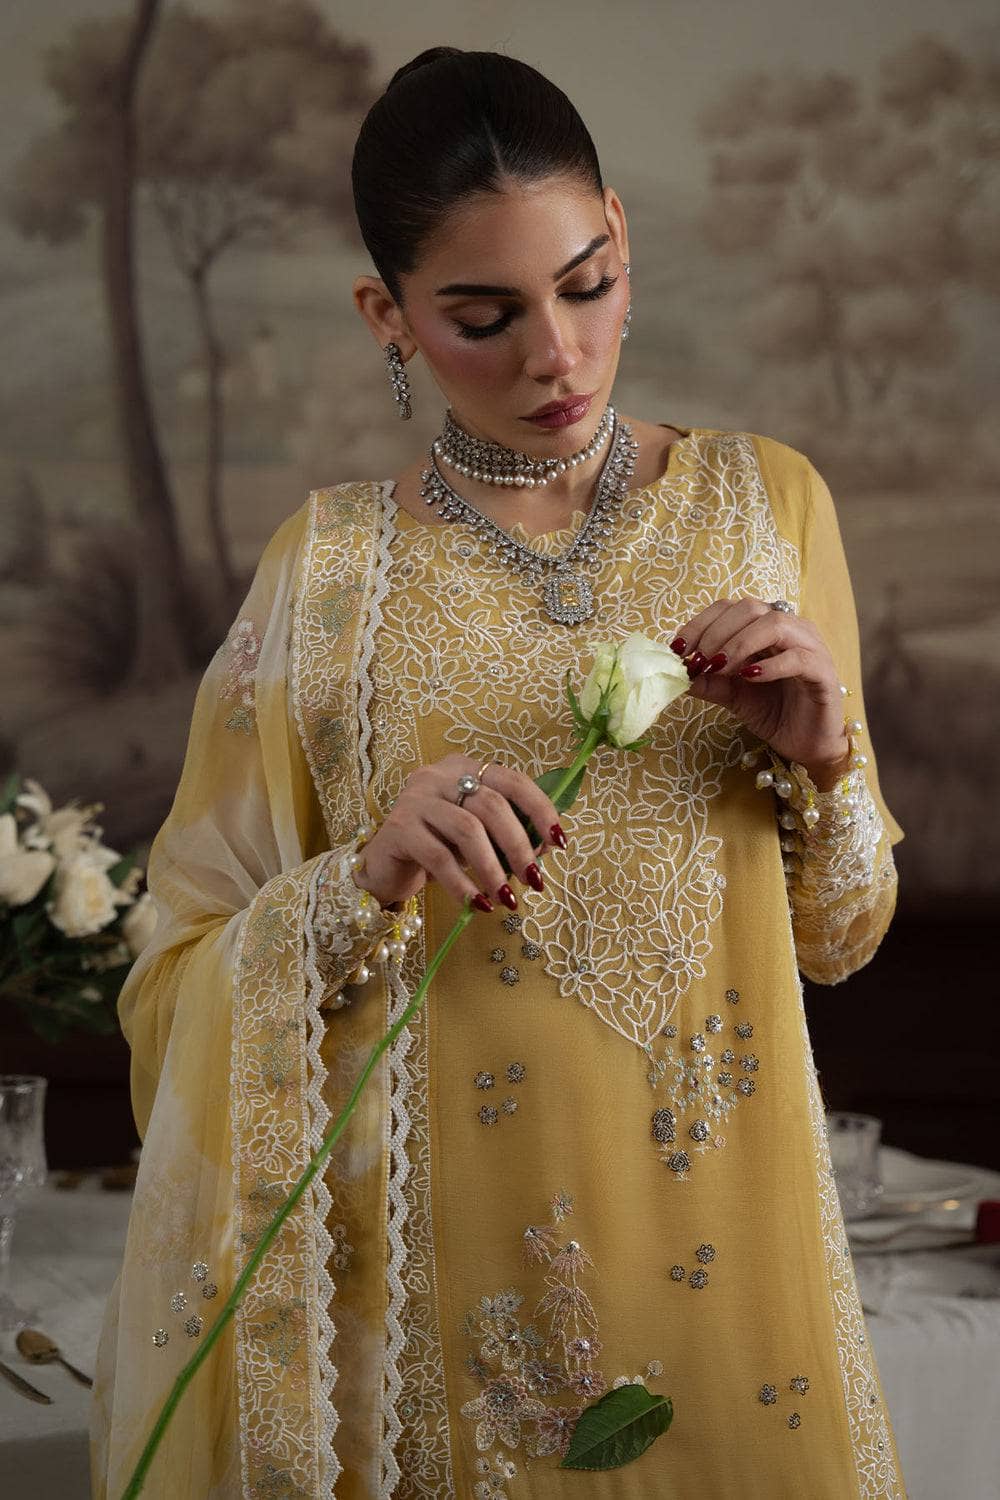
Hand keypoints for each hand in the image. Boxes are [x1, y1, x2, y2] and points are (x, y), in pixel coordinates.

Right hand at [352, 753, 566, 912]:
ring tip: (507, 899)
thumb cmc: (439, 847)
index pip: (513, 780)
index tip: (559, 841)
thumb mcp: (478, 836)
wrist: (386, 867)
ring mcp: (416, 799)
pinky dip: (462, 883)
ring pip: (467, 830)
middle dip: (519, 845)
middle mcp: (439, 776)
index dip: (540, 809)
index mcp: (465, 768)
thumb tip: (547, 845)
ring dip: (493, 868)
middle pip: (492, 805)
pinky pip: (438, 856)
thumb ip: (507, 833)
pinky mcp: (398, 828)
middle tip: (534, 880)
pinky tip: (477, 903)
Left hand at [671, 597, 851, 782]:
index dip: (700, 624)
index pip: (729, 607)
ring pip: (775, 624)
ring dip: (740, 644)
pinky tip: (750, 677)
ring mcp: (810, 647)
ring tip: (721, 668)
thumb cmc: (773, 712)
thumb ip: (708, 681)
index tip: (678, 649)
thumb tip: (677, 672)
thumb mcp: (732, 695)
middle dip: (717, 633)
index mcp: (764, 627)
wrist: (806, 744)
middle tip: (700, 661)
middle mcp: (789, 629)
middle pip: (750, 608)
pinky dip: (770, 665)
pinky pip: (798, 658)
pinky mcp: (824, 672)